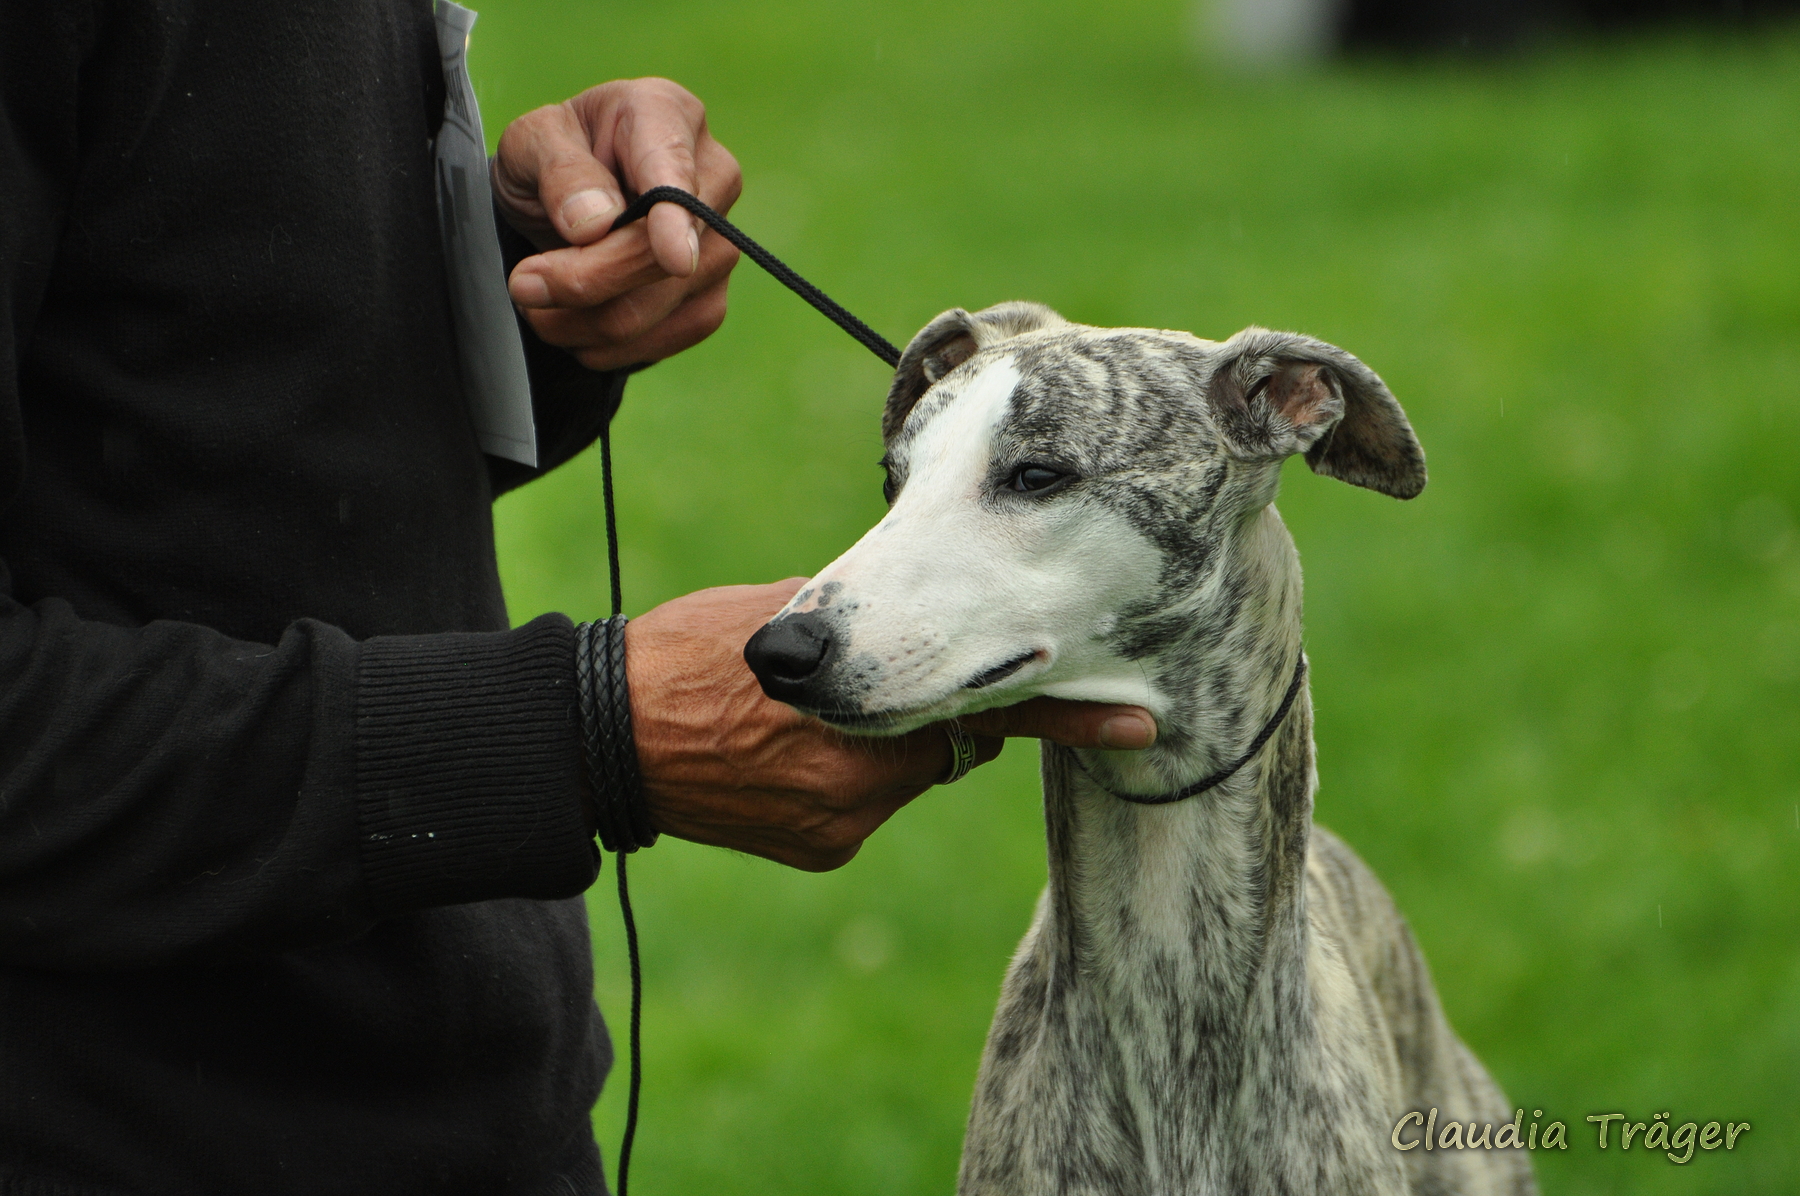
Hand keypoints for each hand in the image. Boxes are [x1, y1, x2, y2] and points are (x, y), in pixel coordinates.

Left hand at [492, 78, 742, 370]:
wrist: (567, 195)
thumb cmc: (553, 155)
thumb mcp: (532, 143)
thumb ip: (559, 172)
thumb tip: (595, 223)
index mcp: (667, 116)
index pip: (676, 176)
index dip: (675, 223)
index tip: (673, 260)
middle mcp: (712, 176)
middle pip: (665, 256)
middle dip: (586, 284)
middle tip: (523, 286)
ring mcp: (720, 239)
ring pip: (666, 304)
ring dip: (591, 323)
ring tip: (539, 306)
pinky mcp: (712, 291)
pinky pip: (676, 334)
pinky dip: (618, 346)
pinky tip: (578, 330)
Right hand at [625, 579, 1156, 870]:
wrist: (599, 737)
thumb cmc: (687, 655)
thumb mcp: (789, 620)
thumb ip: (871, 629)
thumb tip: (919, 620)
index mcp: (865, 722)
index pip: (989, 713)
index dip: (1067, 714)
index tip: (1139, 722)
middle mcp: (866, 787)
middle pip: (945, 743)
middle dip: (936, 708)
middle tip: (909, 671)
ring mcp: (842, 827)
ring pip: (902, 774)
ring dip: (880, 742)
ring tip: (795, 720)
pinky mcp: (821, 850)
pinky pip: (864, 805)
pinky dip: (844, 776)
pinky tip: (782, 756)